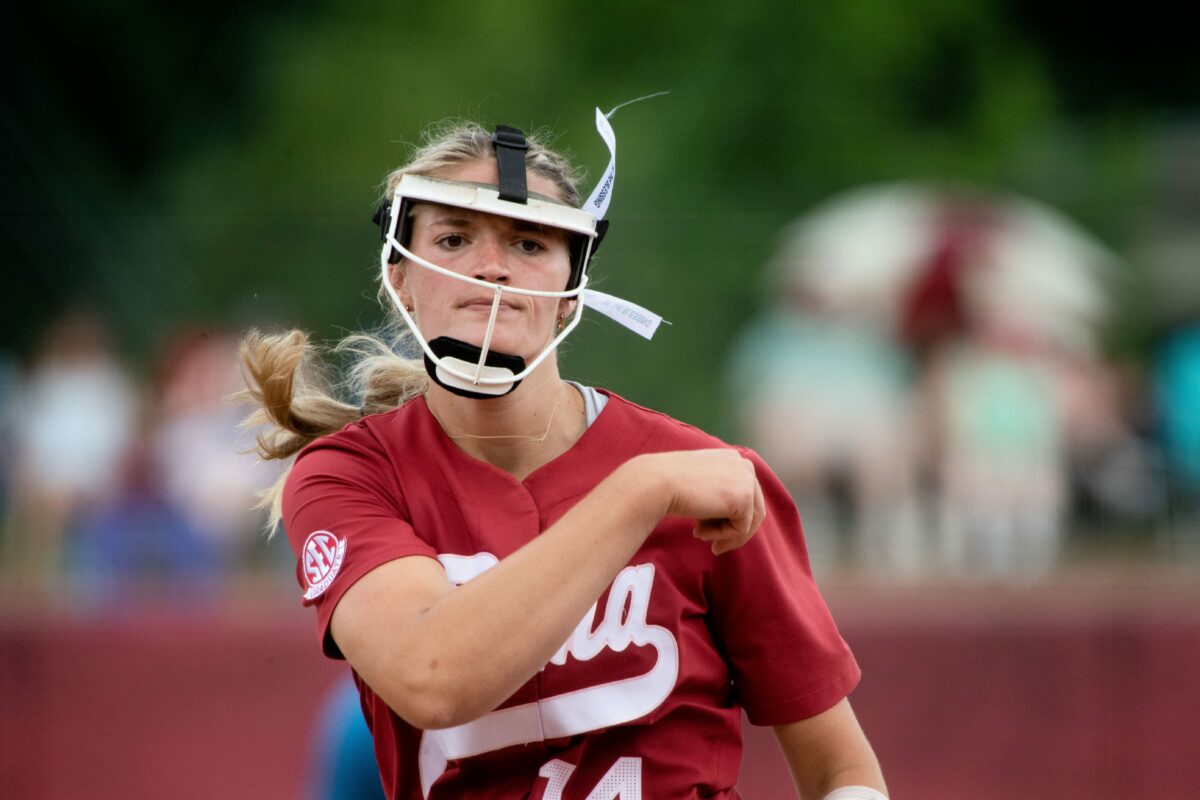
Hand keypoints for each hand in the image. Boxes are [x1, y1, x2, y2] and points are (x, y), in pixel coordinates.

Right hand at [636, 449, 765, 554]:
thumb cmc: (669, 485)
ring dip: (728, 536)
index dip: (729, 517)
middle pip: (754, 508)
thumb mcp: (700, 484)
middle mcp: (744, 464)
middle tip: (715, 547)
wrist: (656, 483)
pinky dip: (721, 535)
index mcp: (732, 459)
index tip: (707, 529)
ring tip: (703, 538)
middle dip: (733, 531)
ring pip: (751, 521)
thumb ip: (718, 493)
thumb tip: (733, 519)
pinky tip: (699, 530)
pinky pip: (741, 529)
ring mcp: (747, 480)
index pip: (744, 494)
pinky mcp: (744, 497)